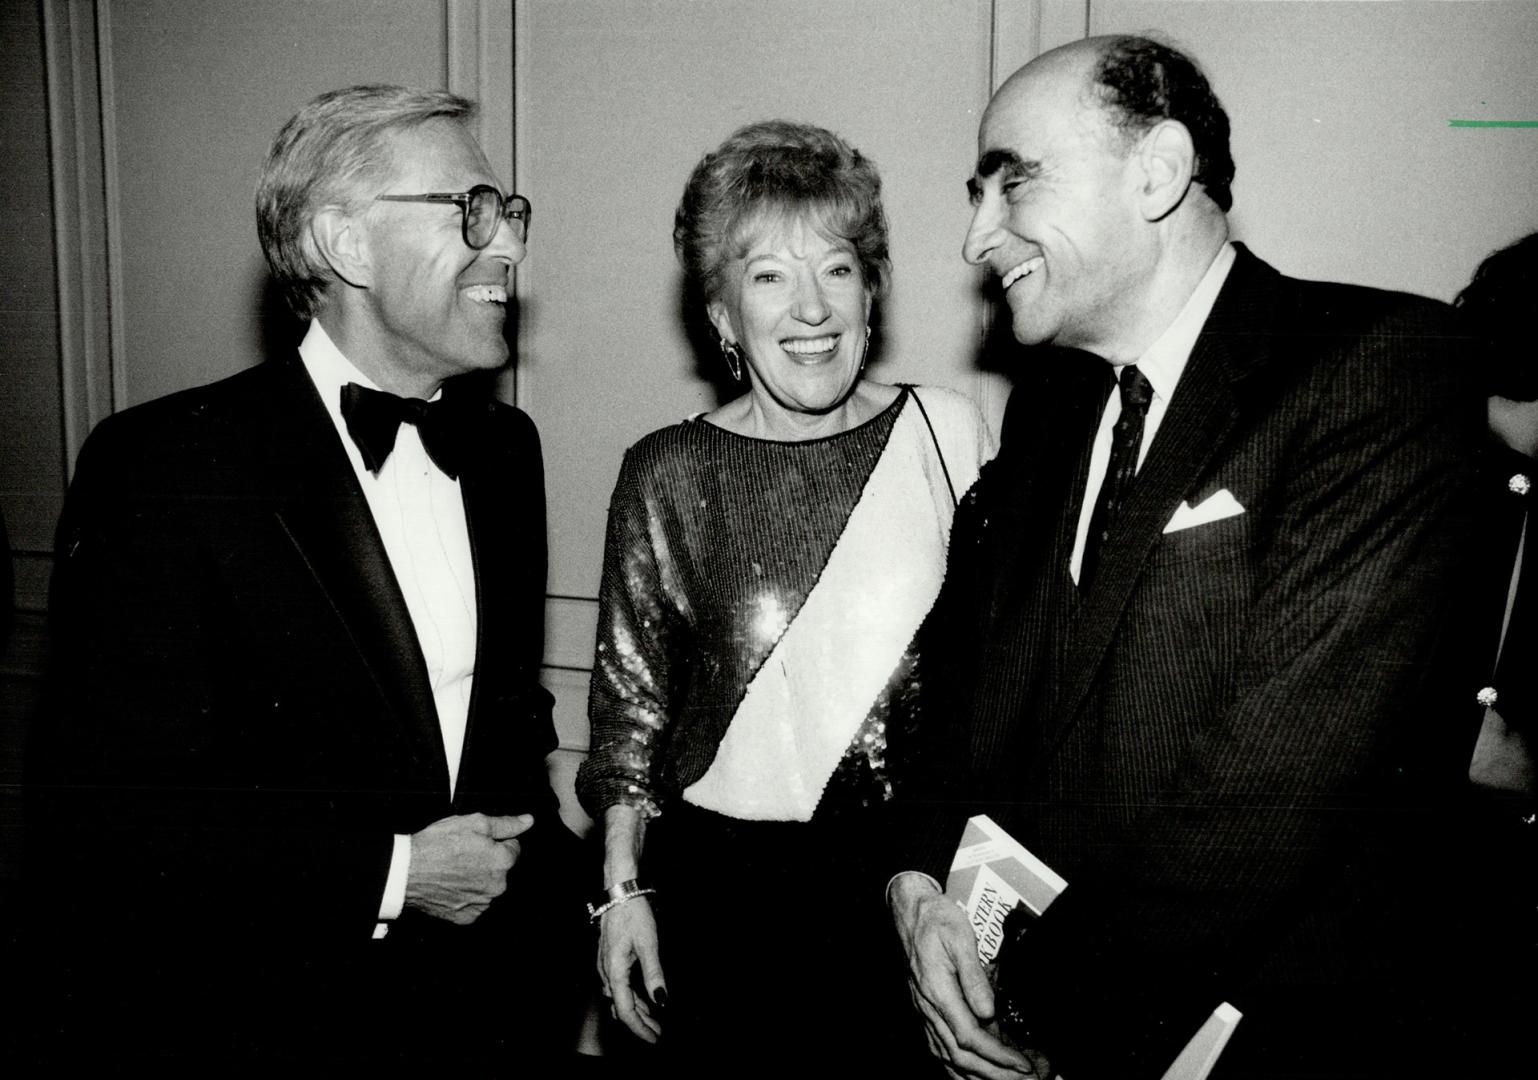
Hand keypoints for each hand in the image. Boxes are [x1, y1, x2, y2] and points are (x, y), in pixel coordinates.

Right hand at [404, 813, 532, 924]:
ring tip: (455, 869)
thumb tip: (528, 821)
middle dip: (488, 861)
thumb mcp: (474, 822)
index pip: (513, 848)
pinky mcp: (466, 917)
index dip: (496, 842)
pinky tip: (452, 885)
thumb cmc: (438, 844)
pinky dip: (466, 896)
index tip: (479, 841)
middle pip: (500, 870)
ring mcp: (481, 904)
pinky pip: (473, 904)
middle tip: (463, 854)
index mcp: (503, 862)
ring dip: (477, 879)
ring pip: (487, 887)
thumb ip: (505, 823)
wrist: (407, 871)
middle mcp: (497, 886)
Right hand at [598, 895, 665, 1043]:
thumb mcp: (648, 944)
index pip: (625, 1010)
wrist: (619, 892)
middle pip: (621, 1007)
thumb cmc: (633, 914)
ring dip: (636, 1011)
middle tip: (658, 1033)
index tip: (654, 1038)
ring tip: (653, 1021)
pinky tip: (642, 1000)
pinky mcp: (608, 960)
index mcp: (614, 972)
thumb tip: (661, 1000)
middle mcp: (605, 972)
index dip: (640, 1028)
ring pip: (618, 998)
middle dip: (640, 1023)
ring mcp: (604, 966)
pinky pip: (617, 987)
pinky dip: (630, 998)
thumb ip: (654, 973)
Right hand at [889, 873, 1039, 1078]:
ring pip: (948, 1057)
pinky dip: (957, 1067)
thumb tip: (988, 1012)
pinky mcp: (927, 1010)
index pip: (969, 1036)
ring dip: (976, 1075)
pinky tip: (970, 1073)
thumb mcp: (960, 938)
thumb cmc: (936, 920)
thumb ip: (974, 977)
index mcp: (938, 991)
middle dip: (992, 1073)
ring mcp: (925, 1011)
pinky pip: (939, 1048)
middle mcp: (929, 1007)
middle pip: (959, 1055)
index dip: (997, 1055)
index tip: (1020, 1064)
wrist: (911, 911)